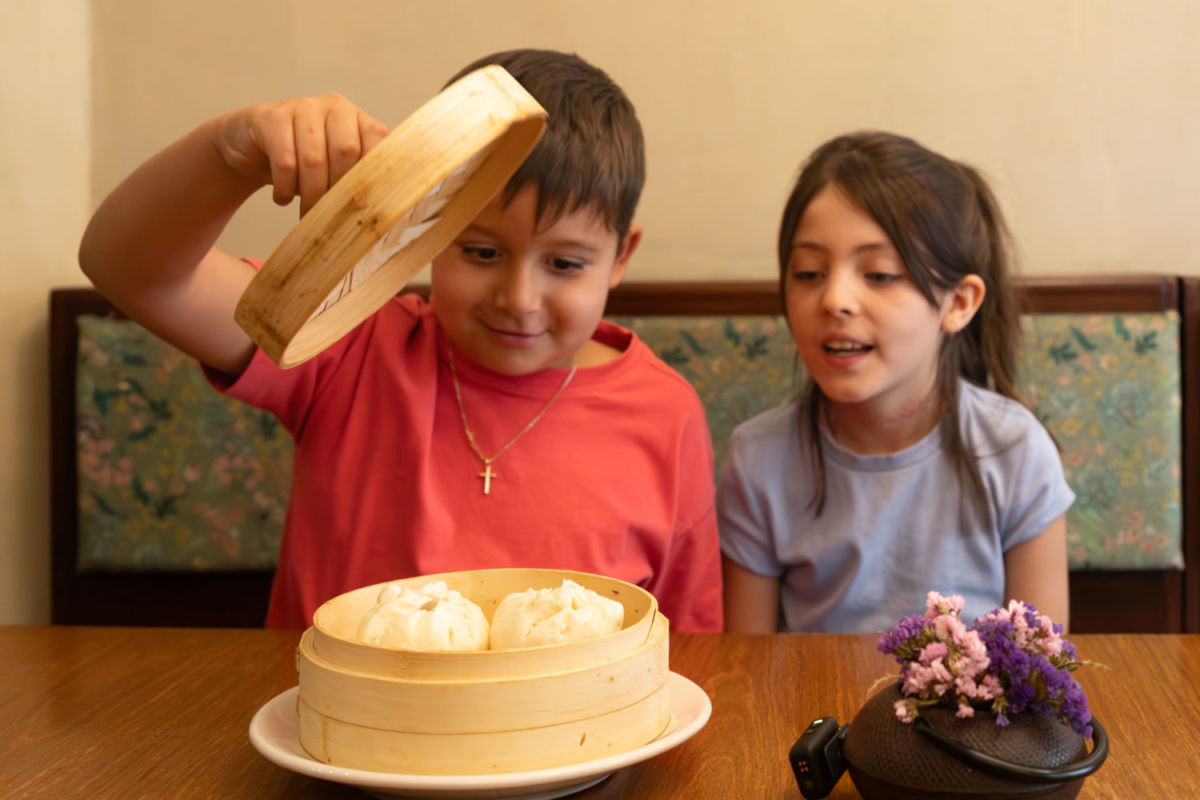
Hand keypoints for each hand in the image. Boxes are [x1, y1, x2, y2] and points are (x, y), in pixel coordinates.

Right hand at [213, 94, 388, 215]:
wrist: (252, 148)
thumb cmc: (304, 165)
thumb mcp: (336, 171)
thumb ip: (358, 179)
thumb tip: (376, 212)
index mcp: (358, 119)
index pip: (378, 142)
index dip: (372, 175)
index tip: (364, 205)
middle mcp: (335, 107)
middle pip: (346, 152)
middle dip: (338, 191)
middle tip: (330, 217)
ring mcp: (303, 107)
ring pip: (314, 160)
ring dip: (311, 196)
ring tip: (307, 215)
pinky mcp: (272, 118)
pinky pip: (285, 161)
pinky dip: (285, 189)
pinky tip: (282, 198)